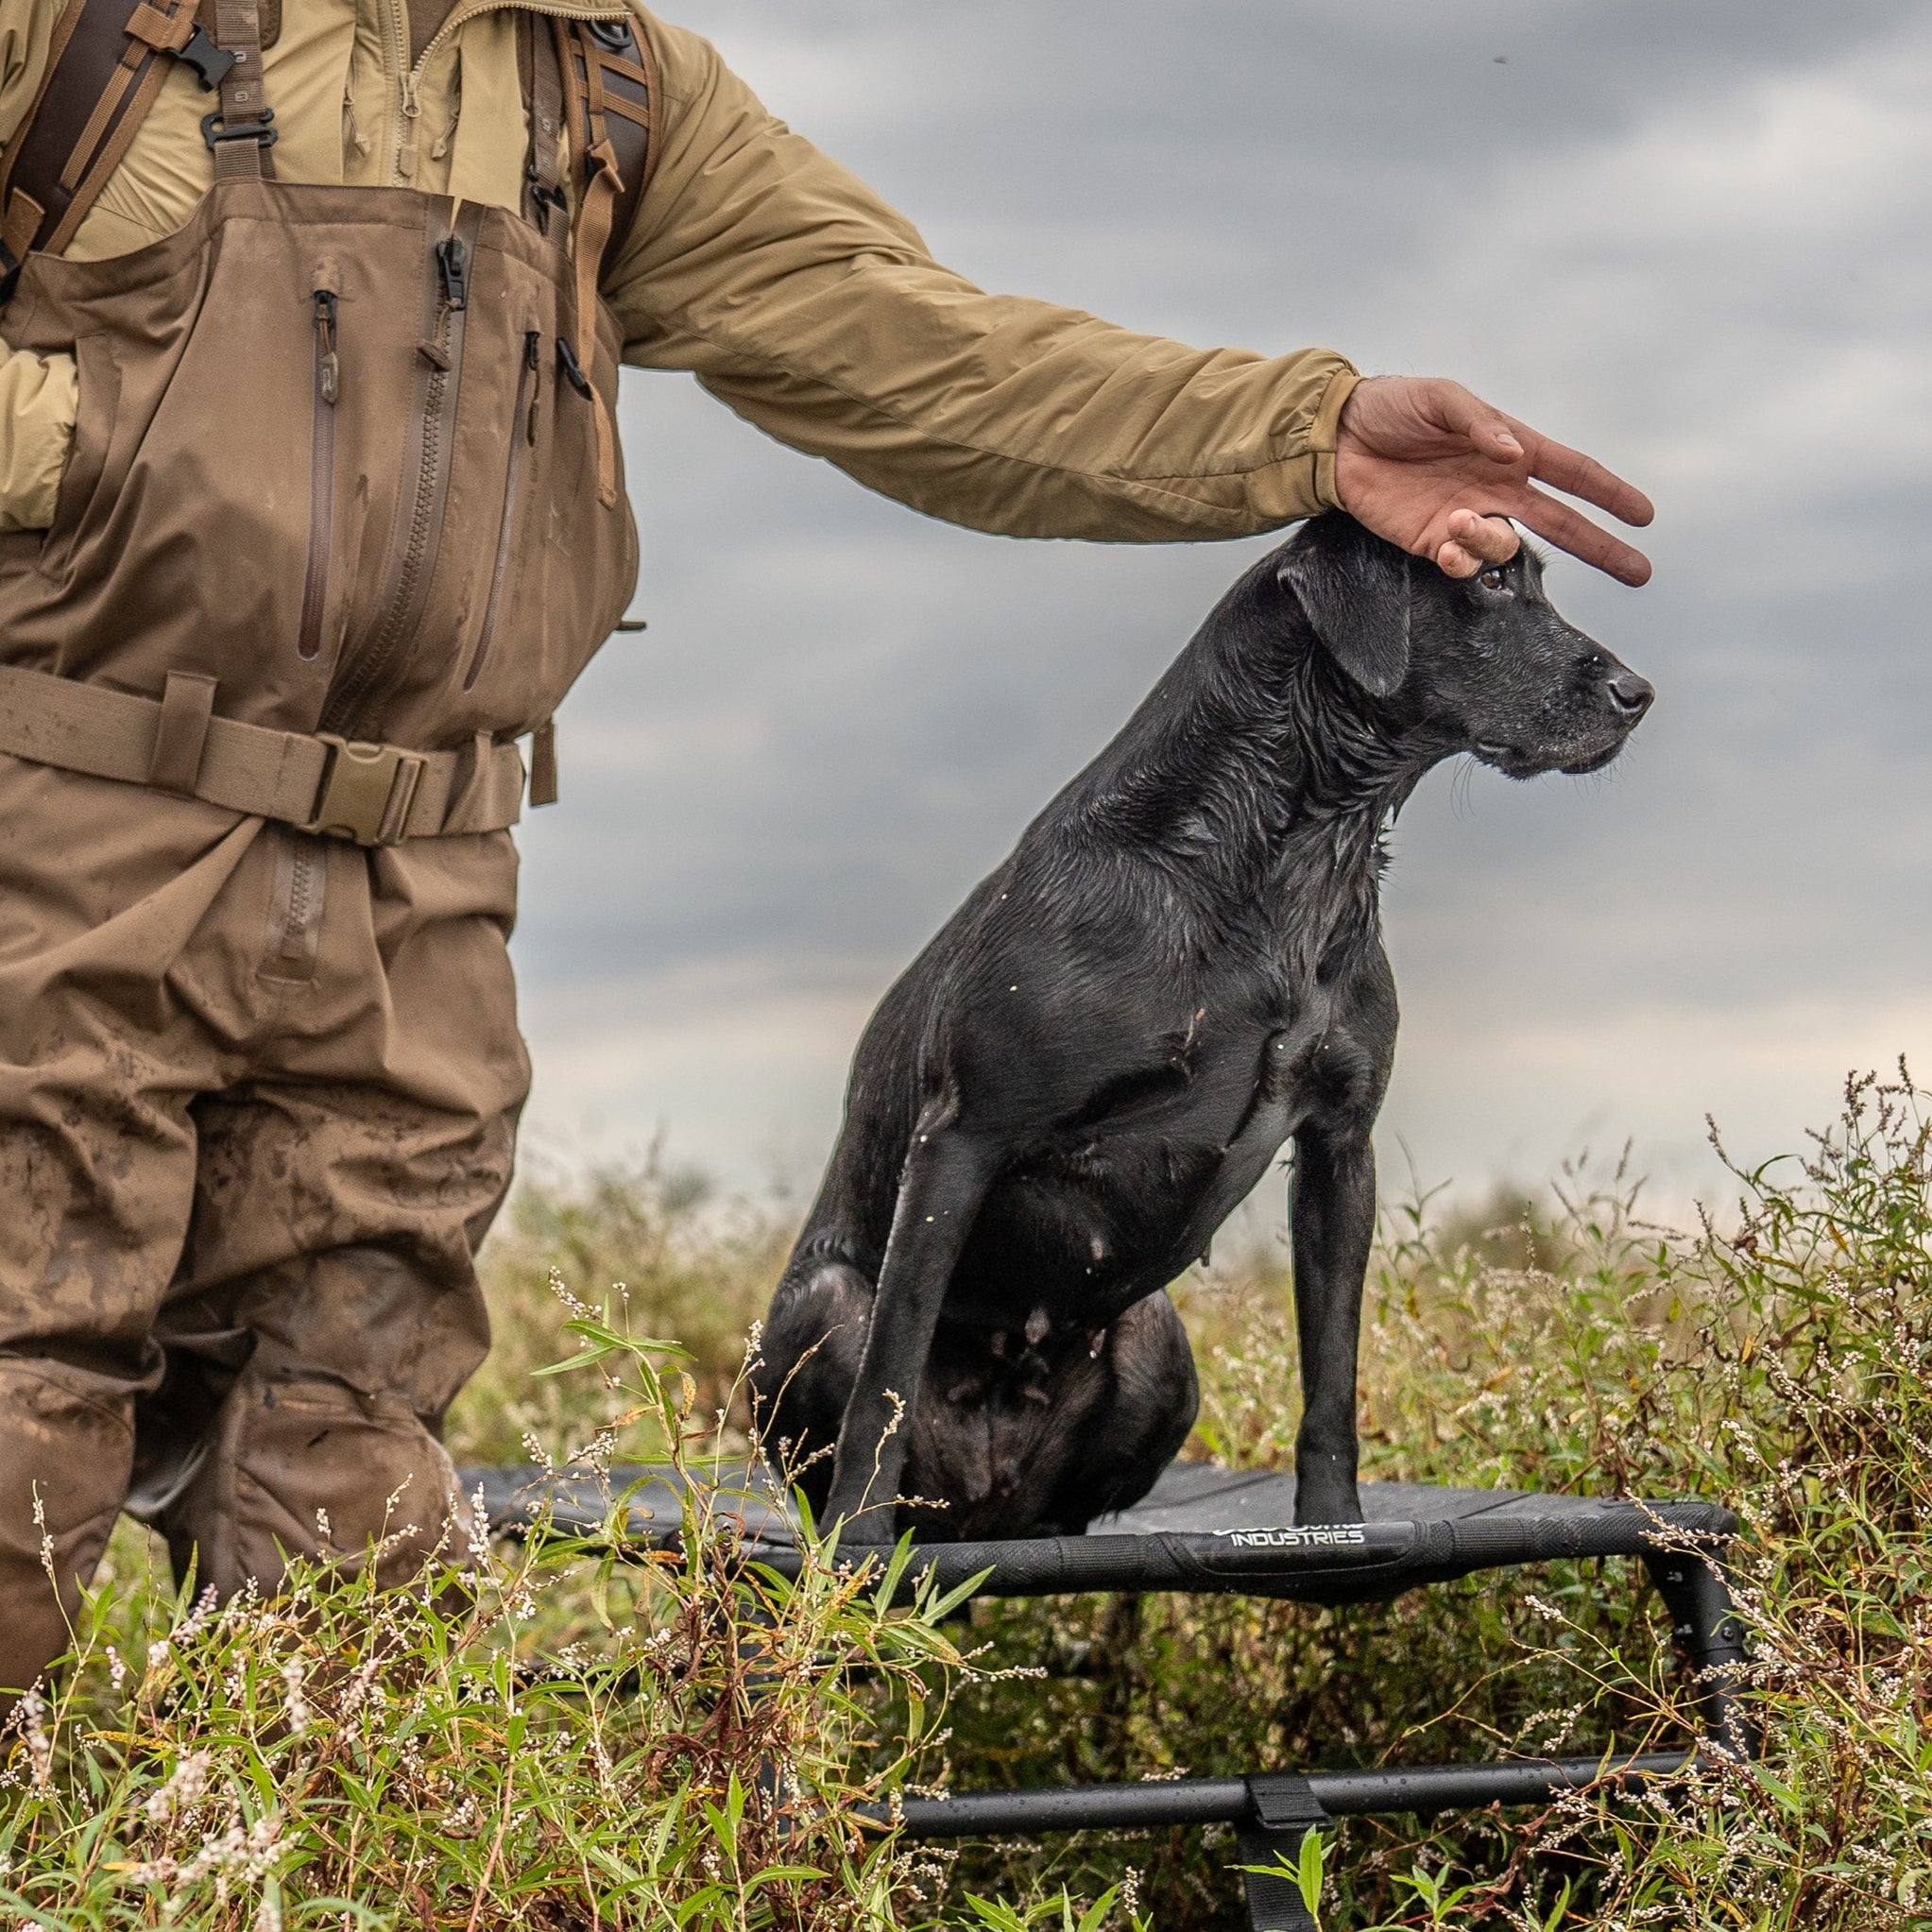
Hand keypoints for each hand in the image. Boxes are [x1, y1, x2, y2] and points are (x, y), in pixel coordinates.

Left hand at [1333, 375, 1653, 584]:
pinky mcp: (1432, 541)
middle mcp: (1497, 488)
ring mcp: (1466, 518)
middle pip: (1562, 524)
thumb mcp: (1442, 400)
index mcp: (1512, 450)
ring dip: (1489, 541)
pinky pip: (1462, 563)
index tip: (1644, 515)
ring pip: (1504, 548)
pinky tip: (1447, 543)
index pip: (1573, 473)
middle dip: (1601, 547)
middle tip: (1639, 571)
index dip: (1609, 494)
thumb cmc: (1394, 407)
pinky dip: (1462, 560)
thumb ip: (1481, 424)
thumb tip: (1515, 455)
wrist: (1338, 437)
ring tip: (1458, 521)